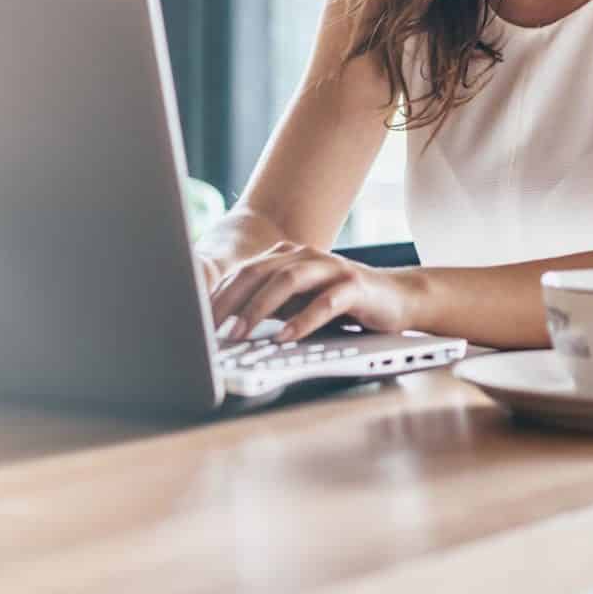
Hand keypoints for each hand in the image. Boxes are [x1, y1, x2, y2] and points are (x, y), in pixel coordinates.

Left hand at [206, 241, 416, 342]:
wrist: (398, 298)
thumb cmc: (339, 304)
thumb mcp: (296, 303)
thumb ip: (265, 306)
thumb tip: (222, 327)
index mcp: (285, 256)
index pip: (242, 273)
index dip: (216, 296)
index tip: (194, 322)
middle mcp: (304, 255)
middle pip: (258, 273)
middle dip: (230, 302)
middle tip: (209, 330)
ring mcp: (330, 267)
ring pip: (287, 281)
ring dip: (259, 309)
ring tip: (241, 334)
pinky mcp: (354, 286)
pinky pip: (324, 302)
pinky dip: (302, 321)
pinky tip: (286, 337)